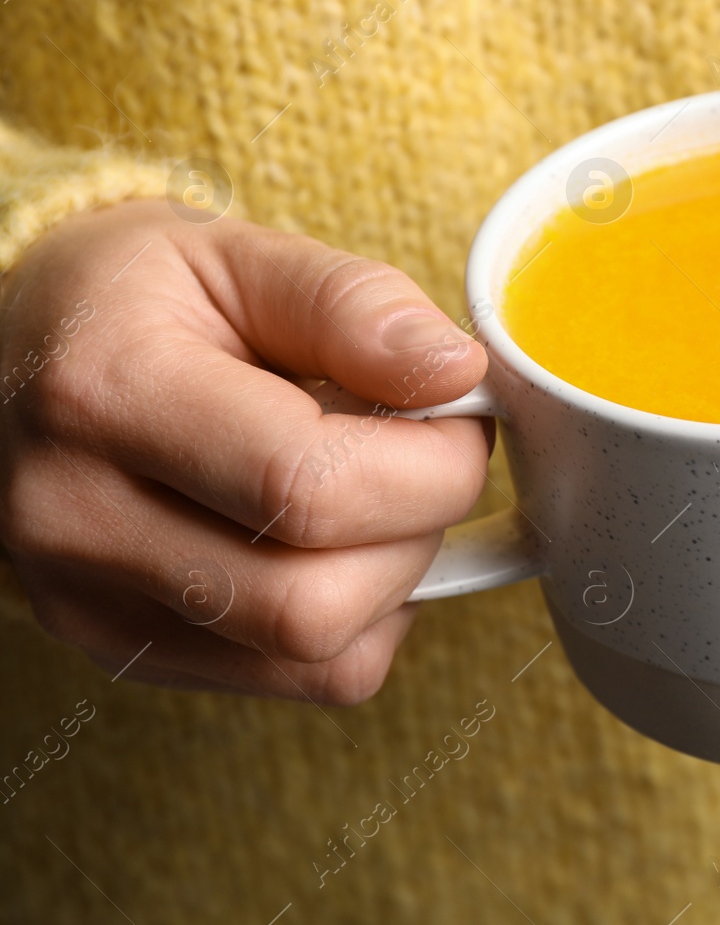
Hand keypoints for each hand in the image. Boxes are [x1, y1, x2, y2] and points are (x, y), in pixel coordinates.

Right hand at [0, 200, 490, 702]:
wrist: (14, 360)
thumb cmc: (134, 299)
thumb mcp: (238, 255)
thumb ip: (352, 304)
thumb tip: (455, 370)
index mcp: (105, 393)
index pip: (308, 486)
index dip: (432, 462)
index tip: (460, 412)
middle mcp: (77, 519)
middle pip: (314, 600)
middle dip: (420, 527)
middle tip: (427, 454)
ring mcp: (91, 604)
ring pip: (317, 657)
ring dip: (396, 577)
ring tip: (375, 491)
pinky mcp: (123, 651)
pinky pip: (303, 679)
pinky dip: (362, 619)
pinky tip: (338, 542)